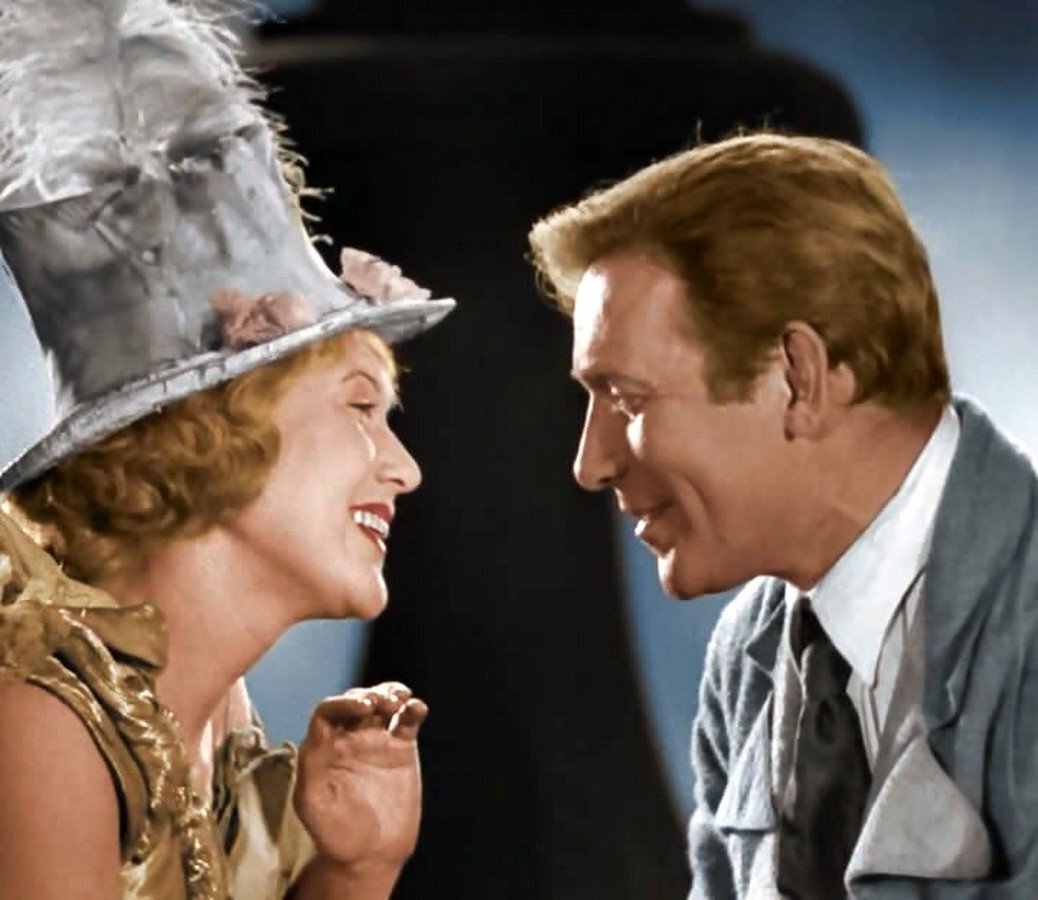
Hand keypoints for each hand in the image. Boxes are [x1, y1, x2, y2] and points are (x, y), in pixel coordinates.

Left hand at [294, 682, 427, 869]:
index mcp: (323, 747)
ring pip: (382, 704)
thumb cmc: (335, 834)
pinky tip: (416, 708)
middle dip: (369, 695)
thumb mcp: (314, 805)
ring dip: (390, 693)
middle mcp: (348, 738)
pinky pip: (407, 721)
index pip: (328, 711)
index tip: (363, 707)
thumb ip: (310, 772)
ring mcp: (375, 741)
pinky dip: (413, 709)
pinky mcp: (400, 748)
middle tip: (384, 704)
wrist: (371, 855)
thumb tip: (312, 742)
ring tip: (400, 701)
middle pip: (356, 701)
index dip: (343, 702)